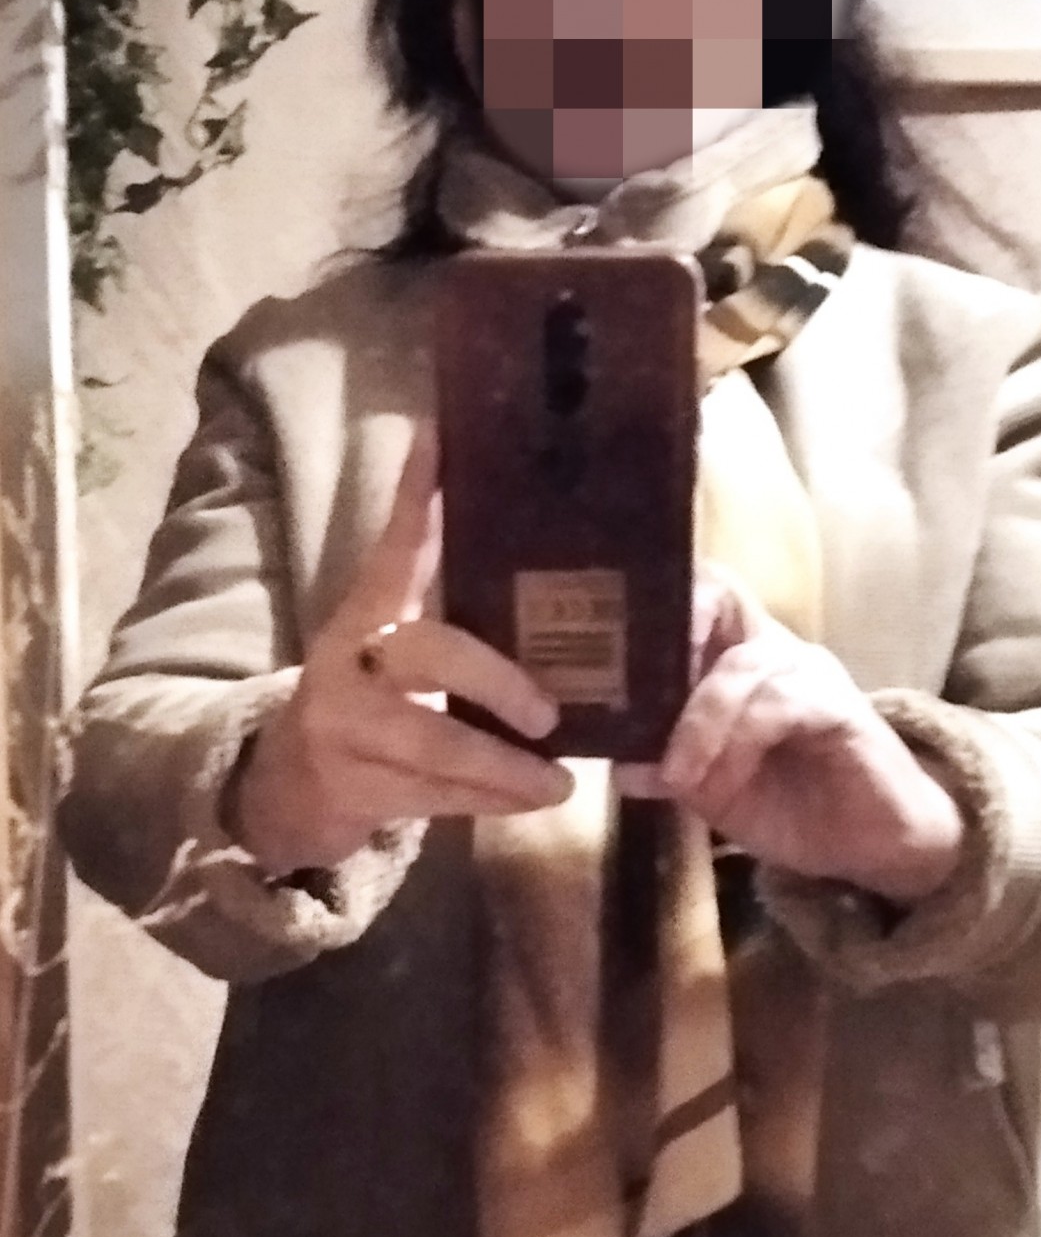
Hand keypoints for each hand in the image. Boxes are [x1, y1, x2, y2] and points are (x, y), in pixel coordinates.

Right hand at [231, 422, 573, 875]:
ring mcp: (346, 728)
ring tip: (562, 781)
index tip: (440, 434)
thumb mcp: (392, 637)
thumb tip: (500, 506)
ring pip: (435, 745)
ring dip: (505, 768)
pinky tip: (533, 800)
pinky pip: (434, 798)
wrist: (283, 784)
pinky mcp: (352, 789)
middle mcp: (351, 660)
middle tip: (551, 711)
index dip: (417, 494)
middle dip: (497, 681)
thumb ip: (436, 587)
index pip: (396, 543)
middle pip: (430, 655)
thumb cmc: (367, 697)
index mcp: (367, 611)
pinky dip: (490, 802)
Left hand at [615, 566, 963, 900]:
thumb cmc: (794, 807)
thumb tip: (619, 764)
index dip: (660, 603)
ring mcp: (809, 672)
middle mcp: (774, 650)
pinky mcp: (839, 707)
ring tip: (680, 779)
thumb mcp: (716, 792)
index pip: (703, 597)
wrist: (875, 845)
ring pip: (742, 667)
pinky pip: (780, 705)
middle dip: (676, 631)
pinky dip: (738, 743)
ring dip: (699, 726)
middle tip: (633, 686)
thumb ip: (670, 771)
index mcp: (739, 659)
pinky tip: (720, 781)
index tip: (607, 641)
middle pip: (724, 600)